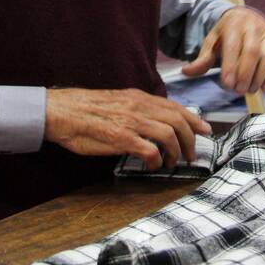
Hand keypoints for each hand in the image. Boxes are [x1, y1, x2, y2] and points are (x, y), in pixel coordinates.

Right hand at [44, 87, 212, 170]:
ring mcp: (131, 122)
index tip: (204, 129)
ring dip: (176, 152)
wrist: (59, 111)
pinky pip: (150, 151)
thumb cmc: (83, 109)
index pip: (175, 106)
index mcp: (137, 97)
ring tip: (172, 163)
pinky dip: (156, 161)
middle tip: (190, 154)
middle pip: (178, 120)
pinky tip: (152, 167)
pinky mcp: (121, 138)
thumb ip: (134, 109)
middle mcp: (138, 106)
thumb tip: (151, 121)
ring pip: (170, 135)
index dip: (193, 119)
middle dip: (190, 140)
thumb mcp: (115, 101)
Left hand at [180, 6, 264, 93]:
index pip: (233, 47)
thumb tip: (186, 71)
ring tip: (249, 91)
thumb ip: (202, 59)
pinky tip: (263, 87)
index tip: (227, 85)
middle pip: (253, 52)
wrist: (246, 17)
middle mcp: (254, 28)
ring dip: (259, 78)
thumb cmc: (227, 33)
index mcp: (234, 25)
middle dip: (245, 74)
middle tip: (237, 91)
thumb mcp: (211, 41)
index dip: (231, 67)